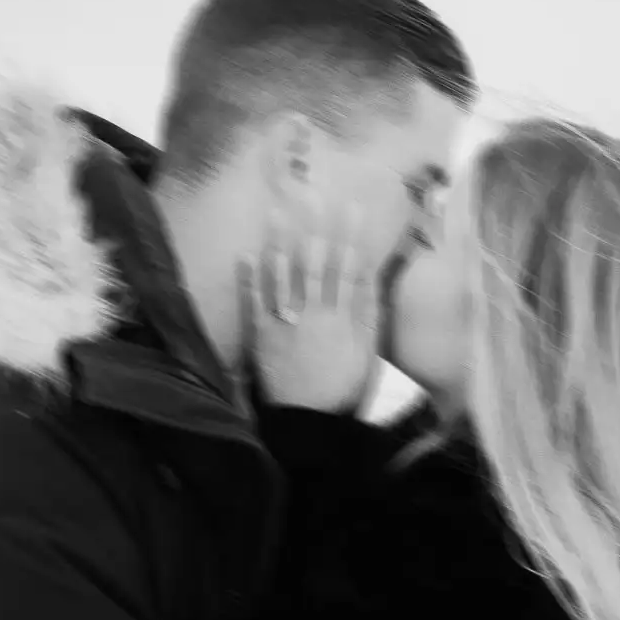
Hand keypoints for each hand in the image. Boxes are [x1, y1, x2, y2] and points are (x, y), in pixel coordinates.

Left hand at [246, 204, 380, 413]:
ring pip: (282, 275)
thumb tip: (372, 279)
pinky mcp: (262, 336)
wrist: (312, 424)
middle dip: (314, 227)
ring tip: (277, 212)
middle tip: (312, 195)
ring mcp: (285, 322)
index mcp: (342, 317)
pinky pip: (254, 302)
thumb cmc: (345, 390)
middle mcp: (313, 313)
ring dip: (279, 242)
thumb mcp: (367, 353)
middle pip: (314, 263)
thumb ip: (369, 314)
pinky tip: (246, 254)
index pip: (347, 267)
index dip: (350, 236)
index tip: (352, 207)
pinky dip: (250, 278)